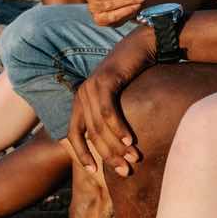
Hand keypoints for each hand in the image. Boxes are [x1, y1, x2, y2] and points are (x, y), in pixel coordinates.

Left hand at [66, 27, 157, 176]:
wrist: (143, 46)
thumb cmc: (134, 75)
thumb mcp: (117, 98)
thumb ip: (109, 117)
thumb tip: (113, 147)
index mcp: (80, 101)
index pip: (73, 134)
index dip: (81, 154)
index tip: (94, 171)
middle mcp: (81, 94)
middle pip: (90, 133)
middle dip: (107, 155)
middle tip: (125, 169)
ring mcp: (91, 86)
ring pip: (99, 125)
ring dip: (116, 145)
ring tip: (132, 157)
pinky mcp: (105, 80)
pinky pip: (109, 111)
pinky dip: (119, 127)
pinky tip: (131, 139)